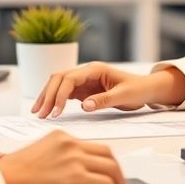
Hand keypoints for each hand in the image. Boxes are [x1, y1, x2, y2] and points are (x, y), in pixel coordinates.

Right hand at [0, 130, 129, 183]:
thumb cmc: (9, 178)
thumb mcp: (37, 158)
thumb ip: (57, 161)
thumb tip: (71, 178)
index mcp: (60, 138)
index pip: (92, 148)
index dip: (105, 163)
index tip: (109, 175)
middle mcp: (70, 144)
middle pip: (107, 155)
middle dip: (117, 172)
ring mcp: (74, 159)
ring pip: (111, 168)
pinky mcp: (76, 178)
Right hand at [31, 62, 184, 118]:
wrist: (147, 90)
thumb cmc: (138, 90)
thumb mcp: (124, 96)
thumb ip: (104, 100)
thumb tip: (84, 106)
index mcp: (95, 69)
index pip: (70, 79)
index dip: (59, 95)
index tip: (55, 112)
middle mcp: (86, 72)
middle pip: (59, 79)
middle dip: (47, 95)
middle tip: (39, 113)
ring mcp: (84, 80)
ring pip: (59, 84)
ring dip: (47, 96)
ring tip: (38, 112)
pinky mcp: (84, 89)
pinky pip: (64, 92)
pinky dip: (55, 100)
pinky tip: (49, 110)